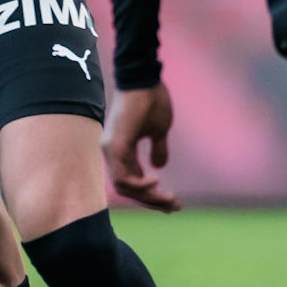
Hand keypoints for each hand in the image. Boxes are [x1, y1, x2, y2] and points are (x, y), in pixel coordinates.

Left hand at [104, 85, 180, 211]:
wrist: (144, 79)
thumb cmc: (152, 100)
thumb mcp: (159, 129)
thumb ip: (158, 148)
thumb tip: (159, 166)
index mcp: (122, 150)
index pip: (133, 181)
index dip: (152, 195)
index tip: (172, 202)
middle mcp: (112, 153)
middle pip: (129, 188)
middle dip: (153, 201)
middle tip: (175, 207)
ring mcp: (111, 150)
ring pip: (126, 187)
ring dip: (148, 197)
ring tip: (169, 198)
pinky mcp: (114, 146)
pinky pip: (123, 176)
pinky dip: (139, 185)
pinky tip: (155, 183)